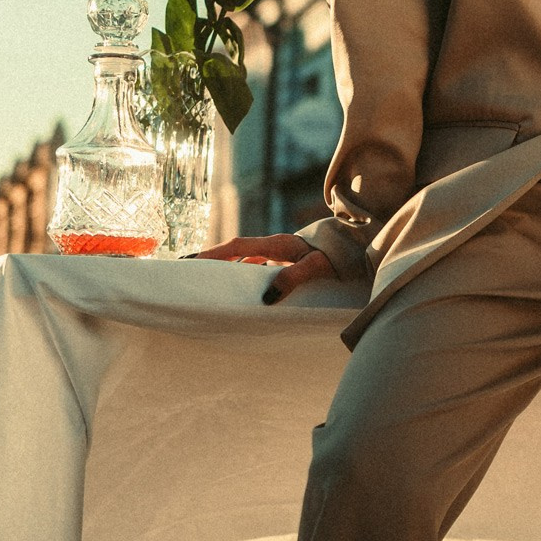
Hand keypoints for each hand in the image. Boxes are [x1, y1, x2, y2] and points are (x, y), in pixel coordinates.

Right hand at [194, 233, 336, 303]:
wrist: (354, 246)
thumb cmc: (336, 256)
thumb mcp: (316, 267)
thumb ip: (293, 278)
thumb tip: (267, 297)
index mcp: (275, 243)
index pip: (236, 247)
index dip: (213, 254)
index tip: (191, 262)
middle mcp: (272, 246)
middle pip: (234, 253)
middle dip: (211, 261)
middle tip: (186, 273)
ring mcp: (277, 253)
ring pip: (244, 261)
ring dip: (227, 270)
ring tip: (207, 285)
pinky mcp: (283, 261)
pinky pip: (256, 268)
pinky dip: (243, 277)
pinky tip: (238, 291)